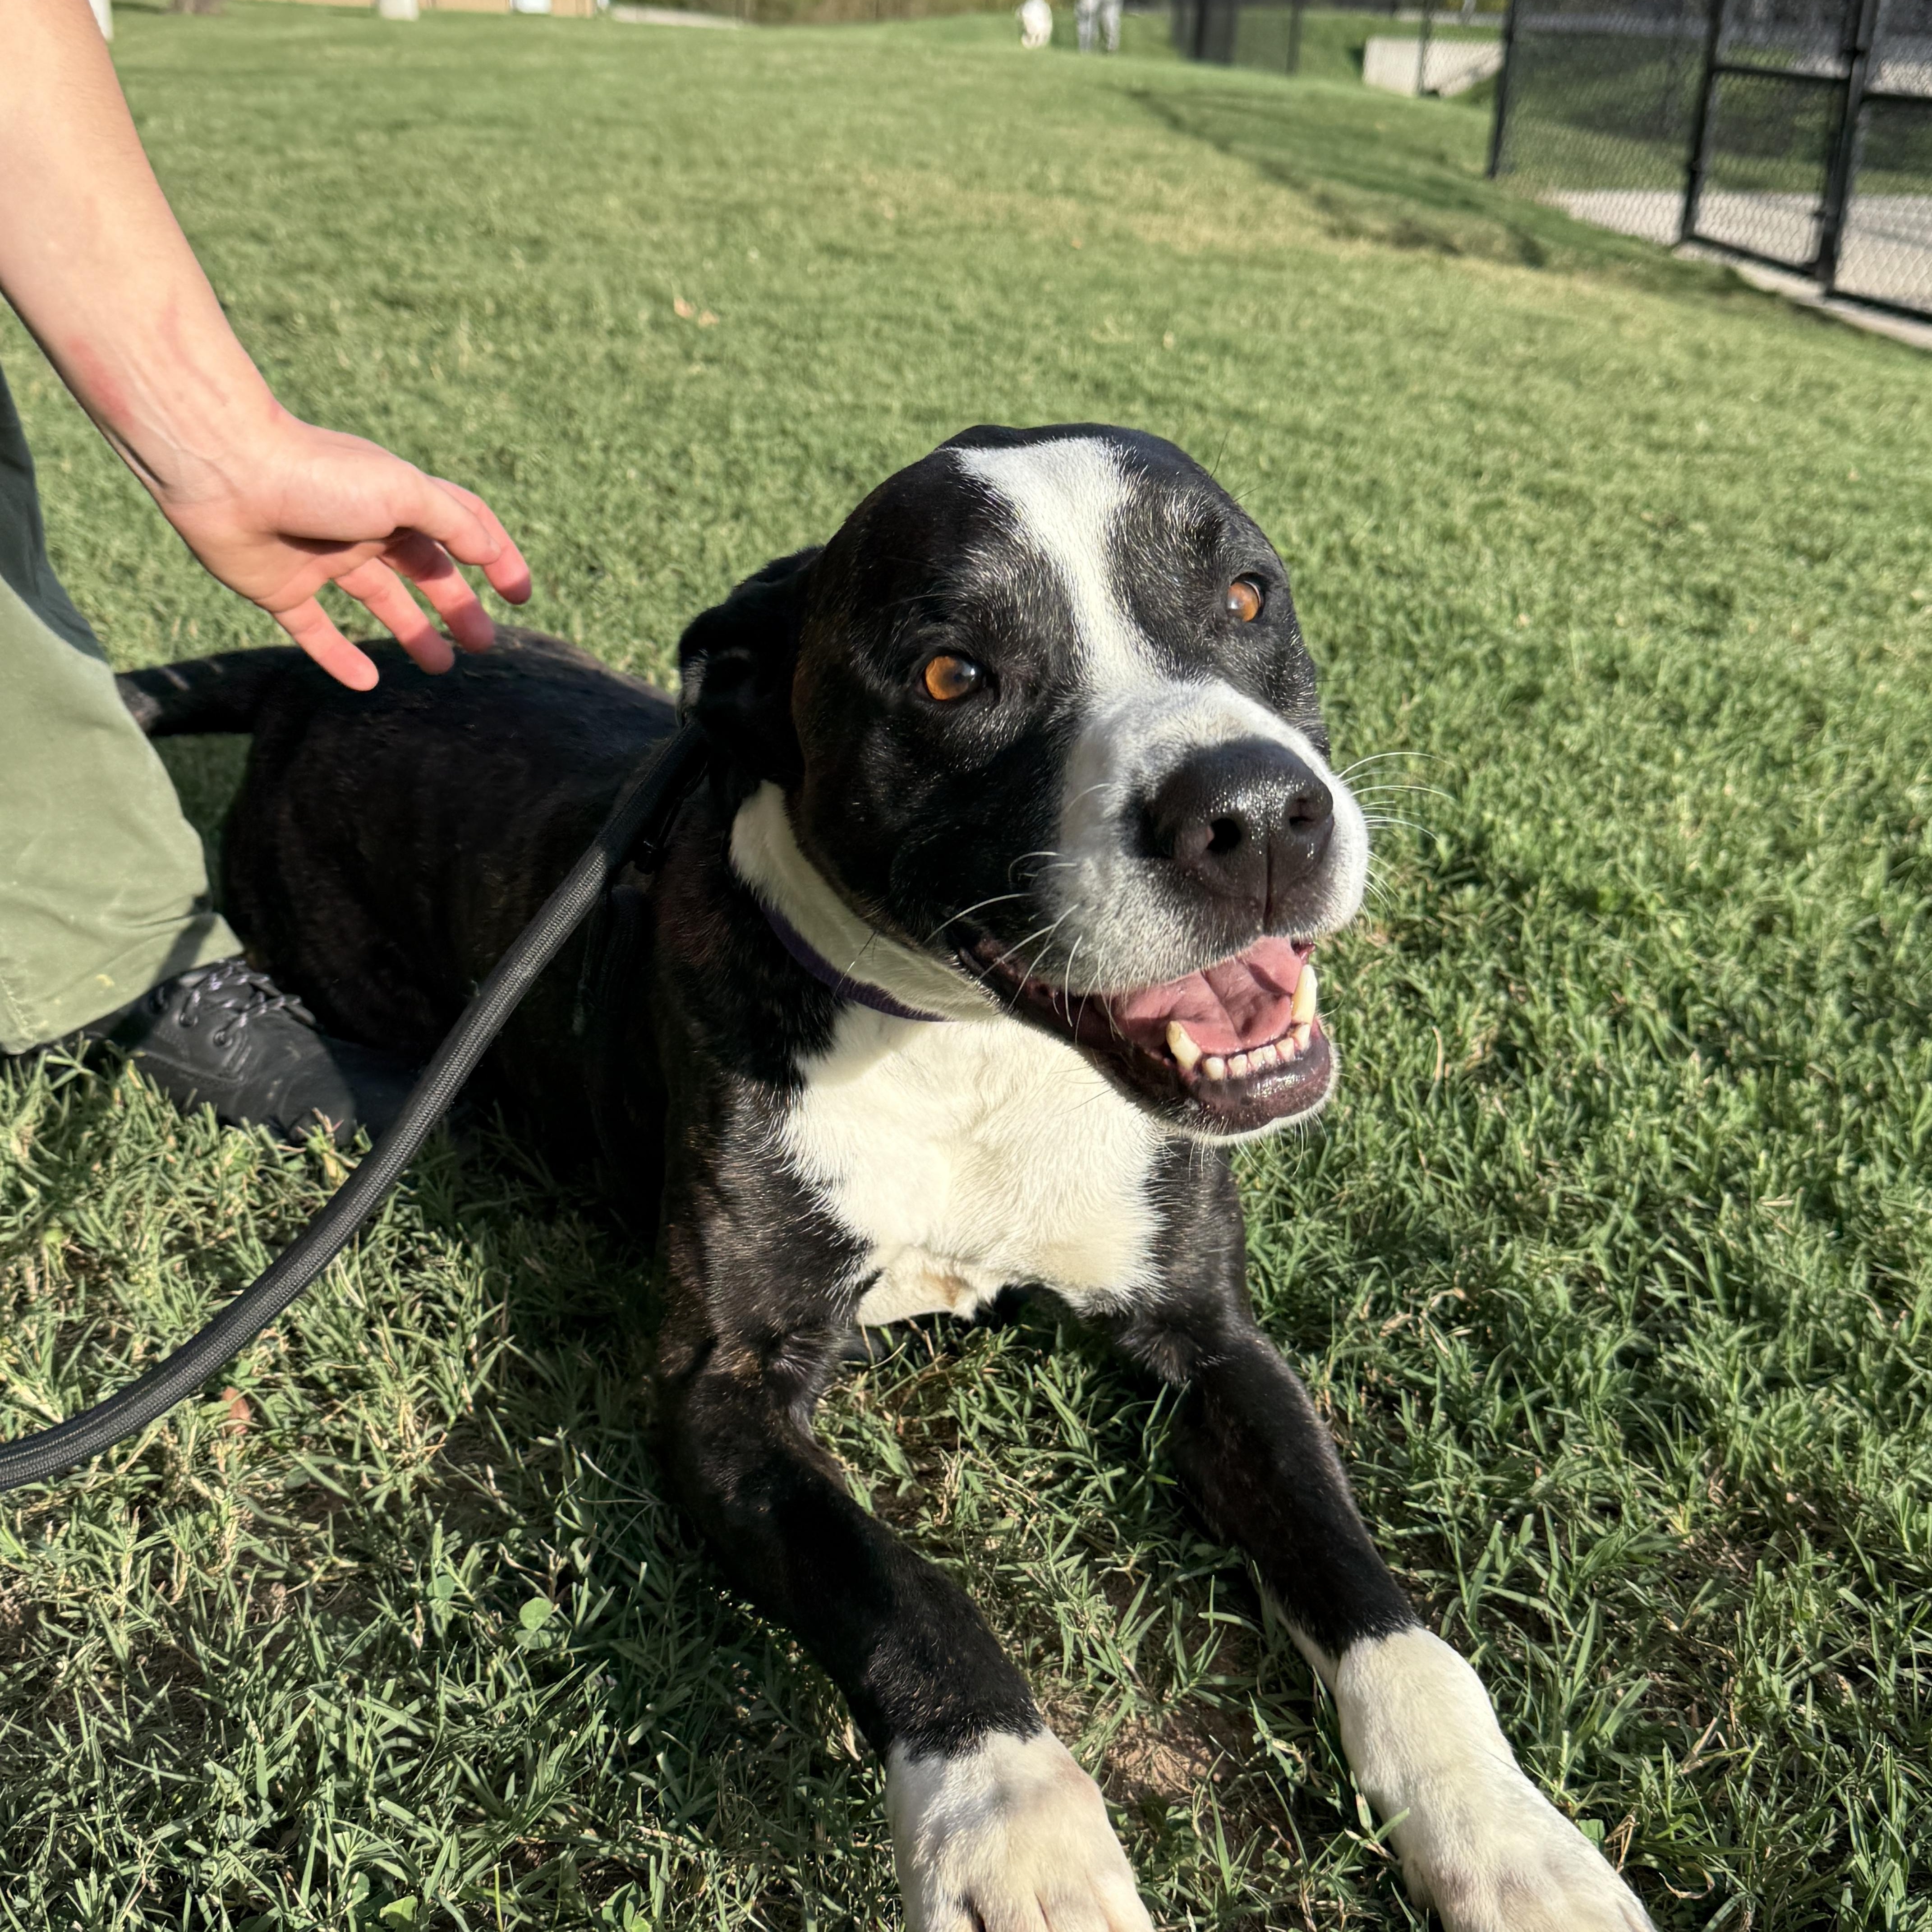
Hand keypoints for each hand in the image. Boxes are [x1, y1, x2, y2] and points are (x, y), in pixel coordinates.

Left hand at [154, 414, 532, 688]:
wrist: (224, 470)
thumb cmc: (321, 474)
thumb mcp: (405, 492)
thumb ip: (454, 524)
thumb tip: (490, 554)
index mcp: (398, 499)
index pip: (462, 529)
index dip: (496, 558)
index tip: (519, 595)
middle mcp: (364, 528)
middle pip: (425, 572)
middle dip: (458, 607)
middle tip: (483, 645)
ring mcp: (322, 560)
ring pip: (378, 604)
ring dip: (412, 634)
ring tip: (441, 667)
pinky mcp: (281, 588)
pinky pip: (316, 632)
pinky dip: (341, 658)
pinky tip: (367, 682)